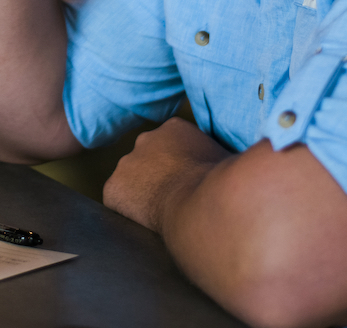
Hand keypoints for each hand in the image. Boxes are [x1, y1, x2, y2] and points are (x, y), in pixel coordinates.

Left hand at [103, 117, 229, 231]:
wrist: (203, 205)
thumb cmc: (223, 185)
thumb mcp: (228, 159)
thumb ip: (219, 155)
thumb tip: (233, 163)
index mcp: (174, 128)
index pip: (172, 143)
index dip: (182, 163)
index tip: (191, 179)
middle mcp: (145, 139)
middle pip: (149, 157)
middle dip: (160, 173)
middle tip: (176, 195)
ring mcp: (126, 163)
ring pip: (132, 178)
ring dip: (144, 190)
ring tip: (164, 209)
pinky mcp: (113, 189)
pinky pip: (118, 200)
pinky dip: (129, 209)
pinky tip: (147, 219)